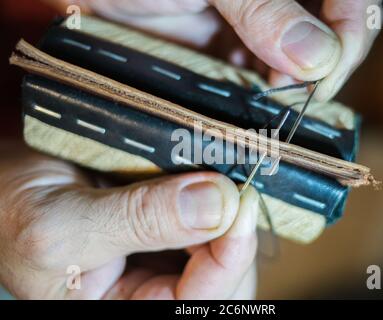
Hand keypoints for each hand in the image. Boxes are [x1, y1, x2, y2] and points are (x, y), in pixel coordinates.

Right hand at [0, 143, 257, 298]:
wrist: (3, 186)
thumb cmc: (11, 216)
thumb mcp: (64, 227)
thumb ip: (140, 219)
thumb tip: (217, 203)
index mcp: (127, 308)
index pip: (201, 300)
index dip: (231, 256)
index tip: (240, 203)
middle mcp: (150, 289)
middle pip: (222, 274)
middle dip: (233, 231)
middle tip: (233, 184)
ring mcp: (161, 256)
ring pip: (219, 242)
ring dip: (225, 209)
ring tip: (218, 177)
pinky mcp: (165, 224)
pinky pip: (205, 214)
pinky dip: (211, 192)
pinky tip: (203, 176)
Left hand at [48, 0, 382, 100]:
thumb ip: (261, 6)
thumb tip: (318, 59)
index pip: (349, 0)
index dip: (353, 33)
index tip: (326, 75)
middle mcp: (276, 10)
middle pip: (330, 43)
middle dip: (322, 76)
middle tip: (297, 102)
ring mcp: (253, 41)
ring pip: (297, 75)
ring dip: (293, 99)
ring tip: (274, 118)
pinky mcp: (228, 69)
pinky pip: (260, 93)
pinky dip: (263, 110)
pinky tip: (254, 122)